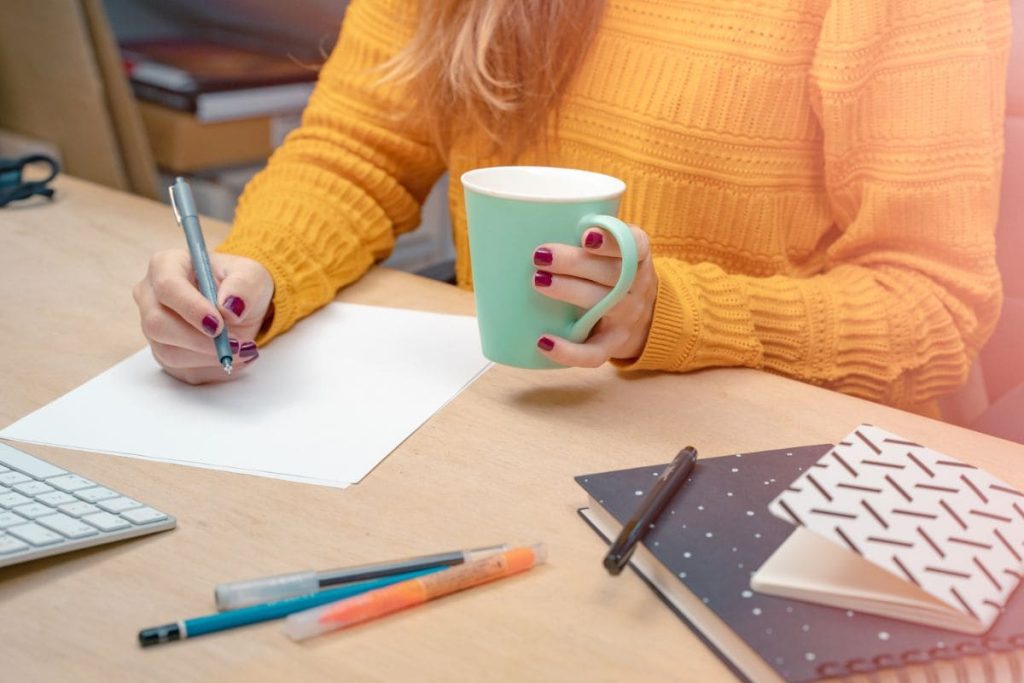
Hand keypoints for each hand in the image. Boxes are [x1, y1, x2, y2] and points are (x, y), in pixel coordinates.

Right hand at [133, 250, 273, 383]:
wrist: (239, 307)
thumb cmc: (238, 284)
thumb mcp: (252, 275)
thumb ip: (243, 286)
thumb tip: (229, 308)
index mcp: (166, 265)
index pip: (167, 286)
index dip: (191, 308)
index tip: (219, 324)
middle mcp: (150, 295)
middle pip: (158, 324)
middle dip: (200, 340)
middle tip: (236, 344)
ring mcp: (153, 326)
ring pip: (169, 352)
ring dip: (209, 357)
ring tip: (242, 349)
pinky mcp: (164, 351)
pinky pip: (181, 369)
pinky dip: (212, 368)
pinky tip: (233, 358)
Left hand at [531, 225, 656, 366]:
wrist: (647, 319)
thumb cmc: (613, 274)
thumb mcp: (614, 251)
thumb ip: (587, 237)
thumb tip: (524, 224)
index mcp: (638, 256)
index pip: (634, 245)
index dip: (611, 240)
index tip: (586, 235)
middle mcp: (637, 286)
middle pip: (612, 273)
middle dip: (575, 262)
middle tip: (541, 254)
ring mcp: (626, 317)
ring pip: (602, 305)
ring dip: (569, 291)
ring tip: (538, 281)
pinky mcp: (613, 344)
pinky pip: (594, 353)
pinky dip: (568, 351)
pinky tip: (543, 341)